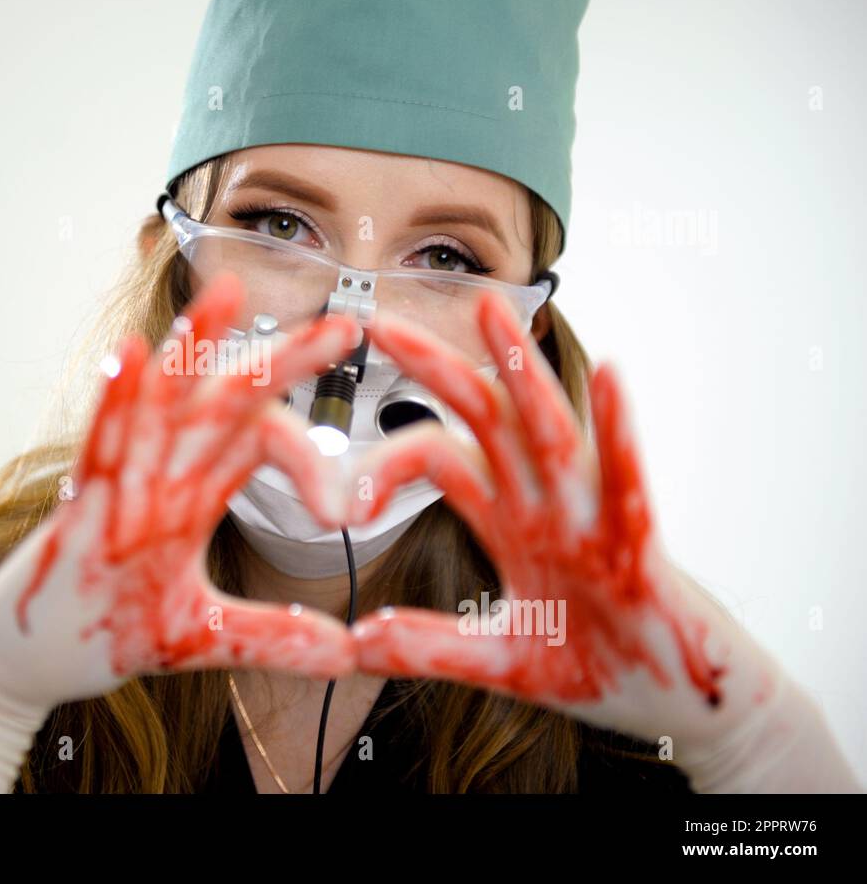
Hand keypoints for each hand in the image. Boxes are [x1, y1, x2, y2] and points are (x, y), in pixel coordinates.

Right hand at [0, 271, 362, 791]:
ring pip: (162, 402)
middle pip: (227, 401)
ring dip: (194, 345)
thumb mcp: (202, 638)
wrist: (25, 663)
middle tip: (345, 323)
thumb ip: (270, 636)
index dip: (311, 459)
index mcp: (194, 493)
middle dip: (283, 360)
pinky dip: (115, 401)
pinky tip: (133, 355)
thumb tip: (345, 651)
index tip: (351, 510)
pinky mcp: (81, 509)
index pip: (262, 445)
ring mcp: (120, 486)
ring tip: (229, 293)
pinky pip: (100, 445)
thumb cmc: (104, 633)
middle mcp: (162, 476)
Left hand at [345, 291, 857, 789]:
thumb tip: (356, 641)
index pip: (440, 460)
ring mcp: (592, 521)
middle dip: (436, 369)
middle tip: (380, 322)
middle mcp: (547, 506)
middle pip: (485, 419)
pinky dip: (619, 432)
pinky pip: (627, 482)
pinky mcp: (638, 551)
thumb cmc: (601, 668)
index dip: (386, 463)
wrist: (684, 710)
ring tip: (490, 308)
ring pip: (550, 430)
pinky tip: (610, 379)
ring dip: (520, 369)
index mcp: (511, 522)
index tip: (334, 501)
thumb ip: (432, 647)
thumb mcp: (501, 660)